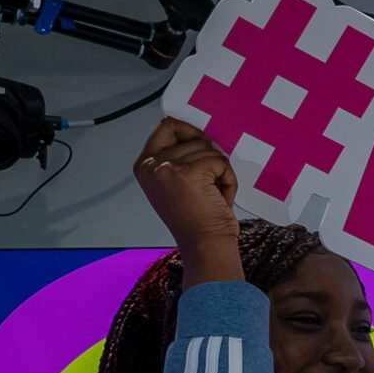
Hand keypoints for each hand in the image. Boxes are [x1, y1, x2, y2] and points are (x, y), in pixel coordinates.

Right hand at [134, 118, 242, 286]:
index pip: (167, 126)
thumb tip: (200, 136)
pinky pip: (221, 162)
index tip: (205, 147)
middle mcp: (151, 164)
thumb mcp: (178, 183)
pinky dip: (229, 181)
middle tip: (210, 185)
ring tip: (214, 196)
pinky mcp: (189, 173)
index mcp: (145, 165)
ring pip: (210, 150)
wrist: (206, 246)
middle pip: (194, 137)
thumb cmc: (198, 220)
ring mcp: (168, 167)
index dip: (191, 132)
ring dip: (221, 173)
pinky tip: (221, 198)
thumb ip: (180, 158)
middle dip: (210, 159)